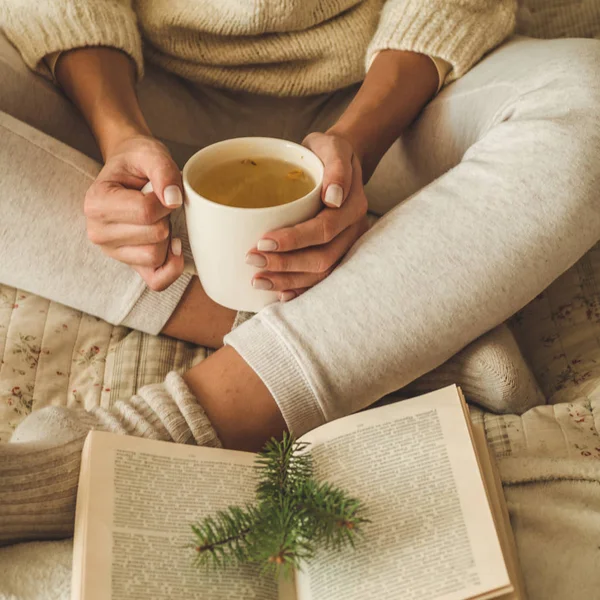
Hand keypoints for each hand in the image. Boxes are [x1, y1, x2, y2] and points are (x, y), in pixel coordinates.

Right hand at [84, 135, 183, 290]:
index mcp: (96, 203)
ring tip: (156, 218)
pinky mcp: (130, 266)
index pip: (146, 211)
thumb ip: (163, 170)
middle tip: (157, 203)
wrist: (130, 171)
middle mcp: (98, 232)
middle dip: (166, 217)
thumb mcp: (150, 154)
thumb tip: (173, 200)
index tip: (158, 189)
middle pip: (155, 235)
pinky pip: (157, 281)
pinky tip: (174, 247)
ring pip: (158, 255)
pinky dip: (172, 267)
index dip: (164, 199)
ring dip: (167, 236)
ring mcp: (113, 253)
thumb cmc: (138, 162)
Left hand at [245, 132, 368, 300]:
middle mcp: (352, 231)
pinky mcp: (336, 253)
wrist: (338, 161)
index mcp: (352, 206)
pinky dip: (301, 288)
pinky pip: (322, 278)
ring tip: (258, 280)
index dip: (294, 240)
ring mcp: (346, 245)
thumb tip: (333, 197)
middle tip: (252, 261)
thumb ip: (335, 168)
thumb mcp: (331, 146)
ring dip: (289, 280)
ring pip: (322, 273)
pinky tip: (280, 294)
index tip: (262, 241)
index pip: (324, 229)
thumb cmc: (327, 153)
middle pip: (323, 258)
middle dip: (286, 264)